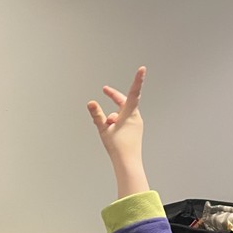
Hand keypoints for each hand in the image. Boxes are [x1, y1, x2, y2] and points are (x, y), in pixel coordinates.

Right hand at [87, 66, 149, 197]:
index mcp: (130, 114)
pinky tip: (113, 132)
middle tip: (104, 90)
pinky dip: (116, 122)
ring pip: (122, 113)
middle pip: (124, 102)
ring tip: (108, 128)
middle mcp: (136, 117)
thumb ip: (97, 115)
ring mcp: (136, 123)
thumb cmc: (118, 148)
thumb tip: (91, 103)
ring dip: (113, 116)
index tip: (142, 69)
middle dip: (113, 97)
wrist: (128, 163)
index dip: (137, 80)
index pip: (133, 93)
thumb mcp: (103, 130)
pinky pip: (124, 121)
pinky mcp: (135, 130)